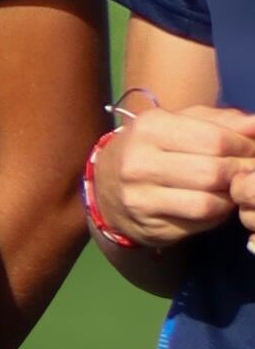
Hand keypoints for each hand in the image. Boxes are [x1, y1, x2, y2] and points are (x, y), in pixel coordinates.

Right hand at [102, 101, 254, 247]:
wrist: (107, 185)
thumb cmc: (156, 146)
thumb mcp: (184, 123)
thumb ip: (225, 121)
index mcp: (149, 128)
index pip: (215, 139)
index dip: (244, 146)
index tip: (252, 150)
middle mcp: (137, 164)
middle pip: (213, 173)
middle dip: (241, 173)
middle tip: (248, 171)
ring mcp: (139, 199)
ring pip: (207, 203)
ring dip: (231, 197)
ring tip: (233, 187)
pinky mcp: (148, 227)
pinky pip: (199, 224)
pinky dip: (217, 214)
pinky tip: (216, 203)